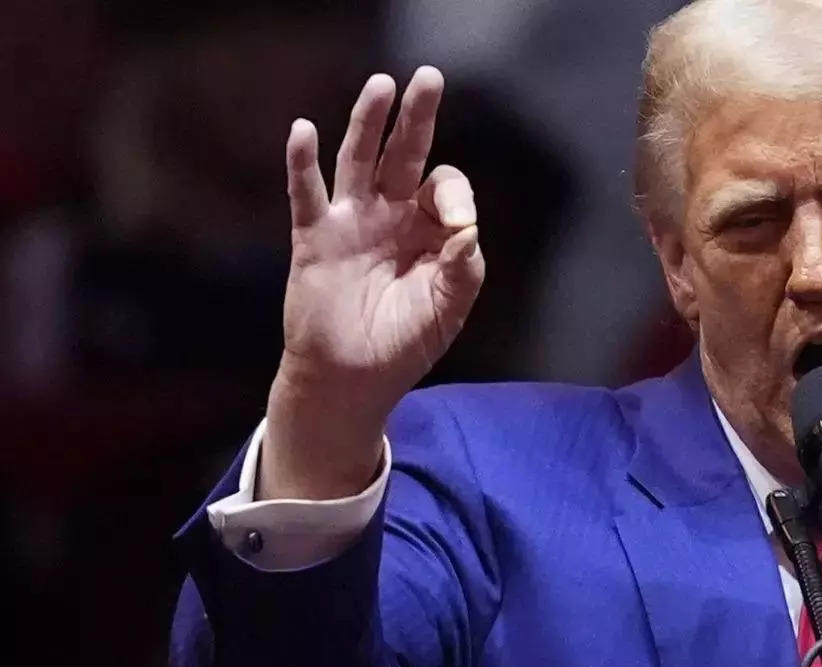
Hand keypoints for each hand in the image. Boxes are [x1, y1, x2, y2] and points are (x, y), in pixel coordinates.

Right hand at [262, 67, 484, 499]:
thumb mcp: (448, 308)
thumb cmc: (404, 343)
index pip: (444, 185)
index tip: (456, 226)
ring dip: (366, 123)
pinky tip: (305, 131)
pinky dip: (303, 163)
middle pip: (404, 155)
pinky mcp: (314, 239)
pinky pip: (307, 194)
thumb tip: (466, 227)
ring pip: (358, 161)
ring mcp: (350, 223)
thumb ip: (464, 267)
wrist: (351, 381)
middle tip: (429, 77)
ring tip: (381, 86)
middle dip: (416, 117)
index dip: (453, 195)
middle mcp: (391, 216)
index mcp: (429, 230)